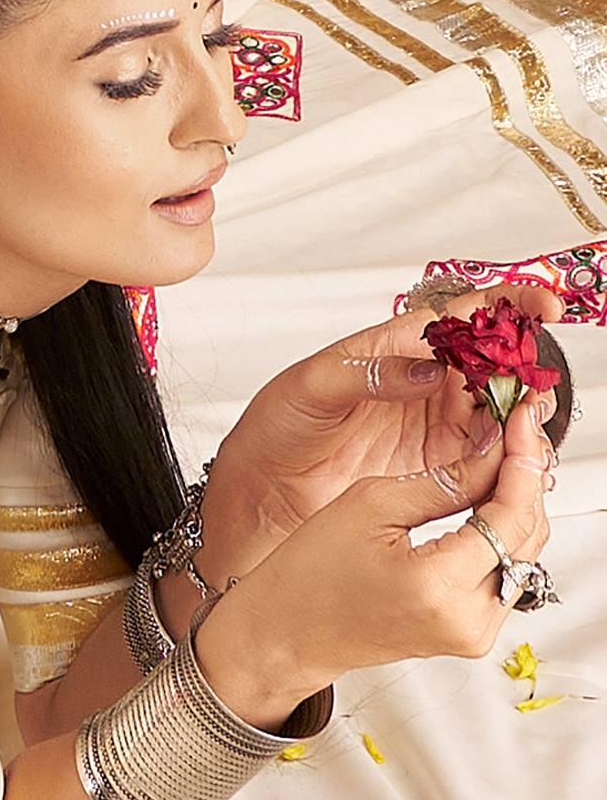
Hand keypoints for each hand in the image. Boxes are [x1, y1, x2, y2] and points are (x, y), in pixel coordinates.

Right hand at [195, 399, 553, 724]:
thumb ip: (448, 479)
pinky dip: (504, 532)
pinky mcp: (470, 634)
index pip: (512, 511)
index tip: (522, 416)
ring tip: (503, 457)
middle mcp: (464, 620)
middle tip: (515, 428)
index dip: (523, 457)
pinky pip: (507, 571)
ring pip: (524, 550)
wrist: (285, 634)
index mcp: (437, 587)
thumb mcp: (373, 504)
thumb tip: (497, 449)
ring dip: (517, 501)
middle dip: (526, 474)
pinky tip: (490, 498)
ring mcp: (472, 633)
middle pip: (528, 532)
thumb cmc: (308, 577)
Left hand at [199, 272, 566, 574]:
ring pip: (501, 412)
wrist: (256, 494)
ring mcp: (435, 427)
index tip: (543, 308)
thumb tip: (431, 367)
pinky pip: (485, 458)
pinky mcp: (435, 470)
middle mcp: (428, 384)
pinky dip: (506, 457)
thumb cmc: (274, 429)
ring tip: (524, 426)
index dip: (510, 305)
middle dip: (525, 370)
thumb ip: (373, 371)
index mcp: (401, 347)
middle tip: (532, 387)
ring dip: (521, 416)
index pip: (467, 315)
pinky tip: (513, 460)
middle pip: (499, 365)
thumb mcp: (312, 386)